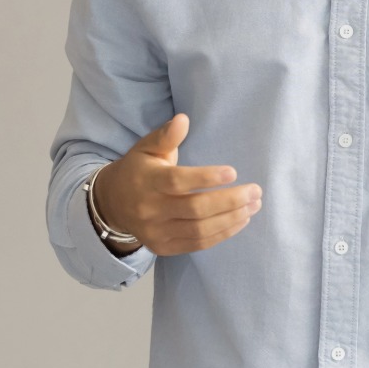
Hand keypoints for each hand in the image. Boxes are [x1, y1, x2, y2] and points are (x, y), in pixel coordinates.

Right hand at [91, 114, 261, 256]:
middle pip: (195, 209)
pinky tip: (240, 221)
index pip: (178, 182)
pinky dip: (222, 234)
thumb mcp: (147, 148)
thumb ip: (166, 135)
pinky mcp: (163, 247)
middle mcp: (151, 209)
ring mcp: (156, 232)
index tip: (233, 172)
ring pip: (199, 230)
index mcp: (148, 181)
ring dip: (231, 219)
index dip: (206, 178)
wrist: (112, 204)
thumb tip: (184, 119)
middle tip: (255, 191)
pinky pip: (197, 244)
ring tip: (254, 206)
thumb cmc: (138, 170)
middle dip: (230, 201)